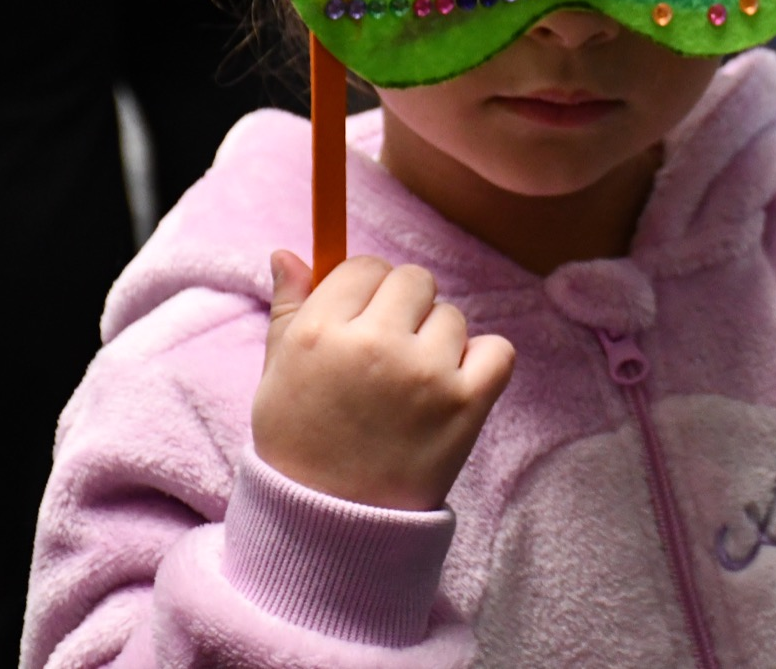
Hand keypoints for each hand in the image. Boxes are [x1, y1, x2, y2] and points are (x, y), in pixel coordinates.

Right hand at [253, 251, 515, 510]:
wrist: (335, 523)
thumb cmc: (302, 444)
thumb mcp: (278, 373)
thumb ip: (289, 308)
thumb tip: (288, 253)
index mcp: (320, 333)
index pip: (364, 267)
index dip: (366, 290)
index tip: (363, 321)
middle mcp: (374, 345)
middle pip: (414, 280)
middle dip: (405, 309)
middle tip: (388, 354)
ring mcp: (424, 373)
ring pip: (452, 316)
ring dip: (438, 342)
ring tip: (409, 388)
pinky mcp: (466, 402)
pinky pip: (497, 349)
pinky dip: (483, 364)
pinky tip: (451, 390)